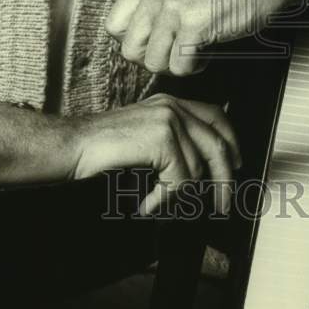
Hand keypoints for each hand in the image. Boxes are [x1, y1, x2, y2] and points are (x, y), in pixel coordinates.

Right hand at [68, 94, 241, 215]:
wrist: (71, 146)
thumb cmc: (101, 149)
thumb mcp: (143, 138)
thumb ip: (171, 143)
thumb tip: (200, 171)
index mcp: (170, 103)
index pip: (216, 116)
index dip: (231, 142)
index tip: (236, 165)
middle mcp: (172, 107)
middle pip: (217, 144)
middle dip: (224, 179)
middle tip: (222, 204)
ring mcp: (168, 120)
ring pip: (197, 168)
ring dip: (179, 196)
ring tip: (155, 204)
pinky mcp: (162, 138)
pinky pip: (180, 179)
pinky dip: (164, 198)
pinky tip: (145, 202)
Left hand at [105, 0, 292, 75]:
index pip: (113, 27)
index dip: (135, 41)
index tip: (160, 38)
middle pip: (130, 51)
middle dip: (155, 58)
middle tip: (179, 48)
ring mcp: (174, 6)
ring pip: (154, 63)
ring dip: (177, 64)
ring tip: (196, 47)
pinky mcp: (195, 24)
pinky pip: (180, 67)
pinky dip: (196, 67)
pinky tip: (208, 50)